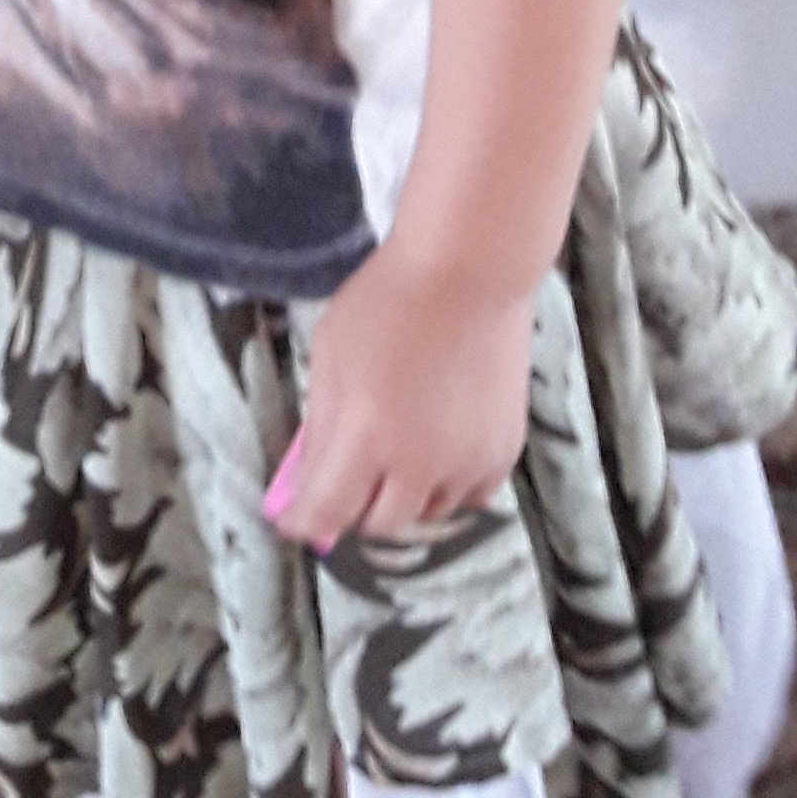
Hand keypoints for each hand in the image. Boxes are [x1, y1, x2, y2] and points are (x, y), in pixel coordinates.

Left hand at [269, 242, 535, 548]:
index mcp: (366, 438)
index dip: (304, 523)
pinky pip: (469, 497)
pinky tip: (436, 452)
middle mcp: (419, 465)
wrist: (470, 272)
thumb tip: (309, 480)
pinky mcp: (503, 452)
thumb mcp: (330, 357)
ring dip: (402, 499)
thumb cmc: (388, 302)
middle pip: (378, 525)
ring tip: (394, 455)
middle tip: (345, 480)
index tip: (293, 521)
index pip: (328, 511)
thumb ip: (321, 427)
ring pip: (425, 514)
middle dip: (353, 508)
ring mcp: (467, 463)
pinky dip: (446, 487)